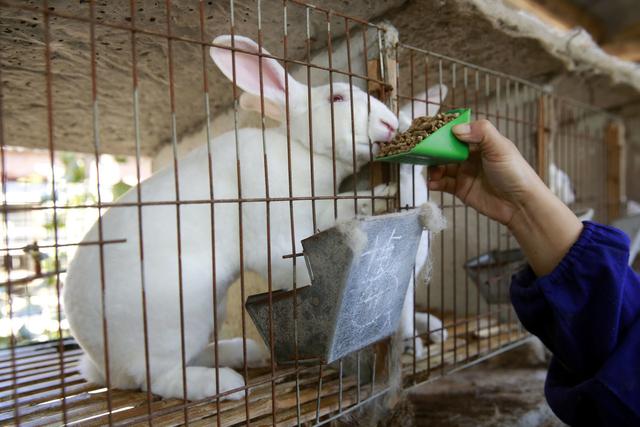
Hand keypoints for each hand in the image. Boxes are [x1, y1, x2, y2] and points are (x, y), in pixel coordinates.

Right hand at [428, 119, 582, 276]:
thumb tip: (455, 129)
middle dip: (433, 150)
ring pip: (441, 166)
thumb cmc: (515, 172)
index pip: (457, 131)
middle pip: (445, 149)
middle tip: (422, 152)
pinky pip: (442, 183)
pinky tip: (432, 183)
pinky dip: (434, 182)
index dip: (442, 130)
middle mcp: (470, 155)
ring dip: (432, 167)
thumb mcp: (500, 147)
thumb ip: (481, 132)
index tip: (428, 129)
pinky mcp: (460, 188)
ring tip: (430, 171)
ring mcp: (464, 172)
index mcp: (480, 141)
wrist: (520, 204)